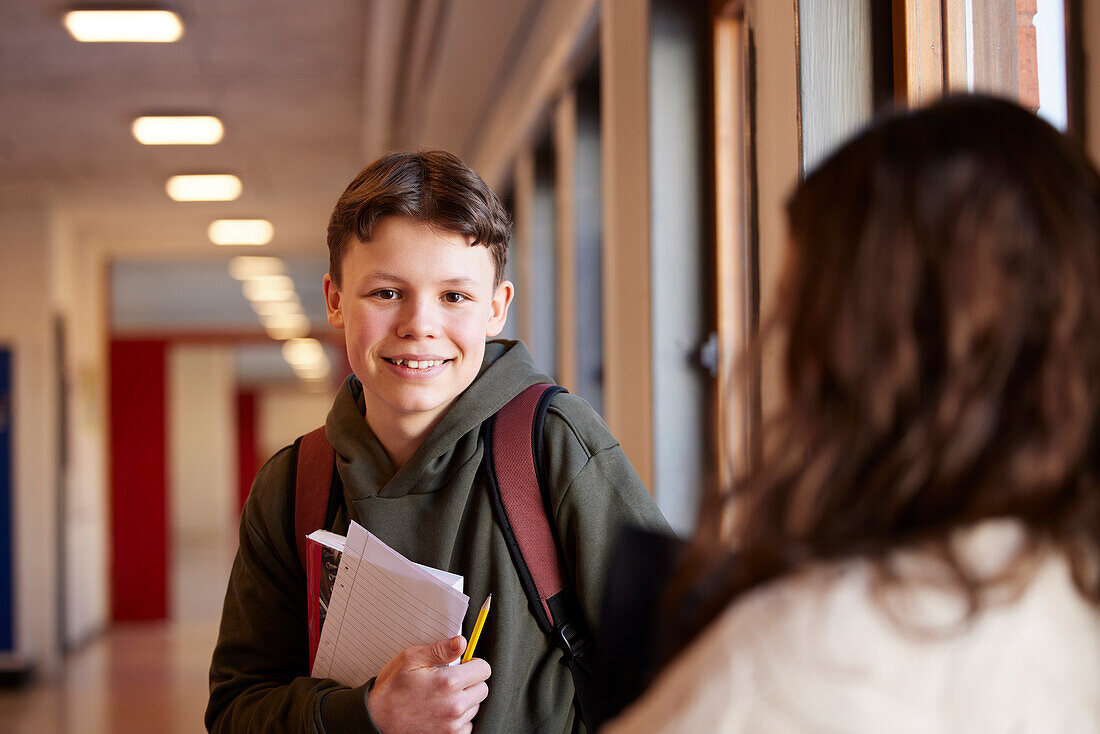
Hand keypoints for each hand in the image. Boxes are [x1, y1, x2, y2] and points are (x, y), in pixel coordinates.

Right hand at [367, 636, 490, 733]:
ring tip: (443, 696)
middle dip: (470, 681)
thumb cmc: (392, 689)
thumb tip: (461, 642)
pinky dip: (459, 718)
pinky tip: (442, 711)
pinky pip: (467, 725)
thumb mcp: (411, 659)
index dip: (473, 663)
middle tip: (451, 680)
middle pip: (483, 688)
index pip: (484, 669)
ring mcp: (453, 724)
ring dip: (465, 700)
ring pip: (475, 707)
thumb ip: (440, 649)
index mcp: (449, 682)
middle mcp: (455, 706)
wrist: (377, 720)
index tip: (463, 665)